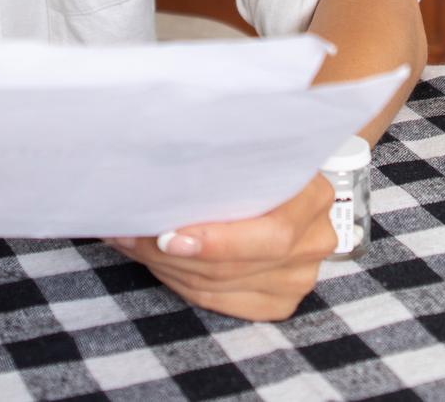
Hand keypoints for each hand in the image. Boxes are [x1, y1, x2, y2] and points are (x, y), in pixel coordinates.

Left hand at [103, 174, 336, 321]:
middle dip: (173, 253)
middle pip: (237, 265)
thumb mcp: (244, 142)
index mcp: (314, 194)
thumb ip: (218, 152)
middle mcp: (315, 239)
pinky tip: (159, 259)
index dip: (216, 242)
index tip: (165, 235)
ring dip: (168, 266)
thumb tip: (149, 164)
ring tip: (132, 240)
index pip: (271, 233)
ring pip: (219, 285)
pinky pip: (220, 302)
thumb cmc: (252, 156)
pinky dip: (182, 282)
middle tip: (130, 234)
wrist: (275, 176)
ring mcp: (300, 275)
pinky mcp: (280, 299)